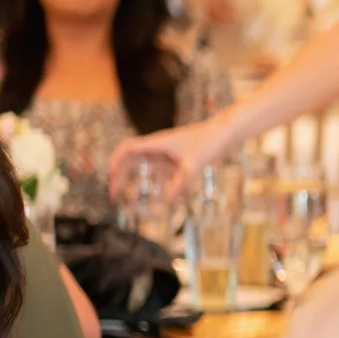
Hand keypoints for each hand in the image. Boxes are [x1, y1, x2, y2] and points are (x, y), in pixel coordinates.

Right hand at [110, 119, 224, 202]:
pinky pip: (163, 176)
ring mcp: (168, 155)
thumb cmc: (210, 141)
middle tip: (115, 197)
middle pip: (131, 162)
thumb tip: (167, 200)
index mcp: (156, 143)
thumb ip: (181, 182)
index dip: (115, 162)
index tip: (111, 178)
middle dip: (121, 179)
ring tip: (132, 204)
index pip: (127, 149)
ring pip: (146, 171)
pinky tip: (159, 202)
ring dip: (137, 186)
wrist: (227, 133)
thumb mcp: (194, 164)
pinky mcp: (179, 162)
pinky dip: (158, 188)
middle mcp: (158, 148)